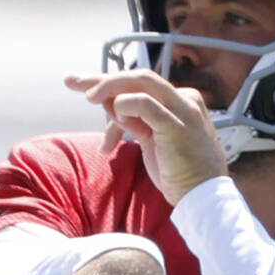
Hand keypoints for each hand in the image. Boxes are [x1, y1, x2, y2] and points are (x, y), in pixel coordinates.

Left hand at [65, 70, 227, 204]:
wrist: (202, 197)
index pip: (141, 85)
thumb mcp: (151, 140)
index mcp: (180, 101)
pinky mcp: (177, 125)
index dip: (110, 85)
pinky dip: (125, 105)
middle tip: (72, 81)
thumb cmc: (178, 172)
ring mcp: (183, 110)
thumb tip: (109, 103)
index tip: (83, 87)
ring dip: (109, 86)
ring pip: (141, 82)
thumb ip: (134, 120)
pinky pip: (145, 103)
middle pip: (138, 77)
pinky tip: (115, 117)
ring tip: (89, 98)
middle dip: (103, 78)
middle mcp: (184, 99)